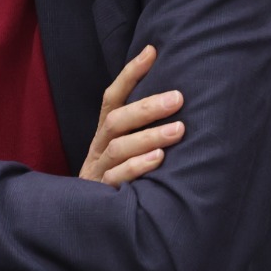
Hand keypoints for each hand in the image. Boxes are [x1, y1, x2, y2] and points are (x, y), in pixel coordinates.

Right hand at [79, 45, 184, 187]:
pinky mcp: (103, 193)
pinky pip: (117, 177)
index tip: (152, 52)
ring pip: (118, 147)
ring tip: (178, 130)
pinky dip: (138, 166)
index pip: (113, 97)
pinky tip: (159, 159)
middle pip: (116, 120)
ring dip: (149, 136)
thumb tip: (177, 95)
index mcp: (105, 132)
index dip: (130, 74)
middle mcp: (100, 146)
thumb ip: (142, 125)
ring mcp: (99, 169)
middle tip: (178, 98)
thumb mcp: (127, 147)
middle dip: (146, 107)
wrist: (93, 219)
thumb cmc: (120, 175)